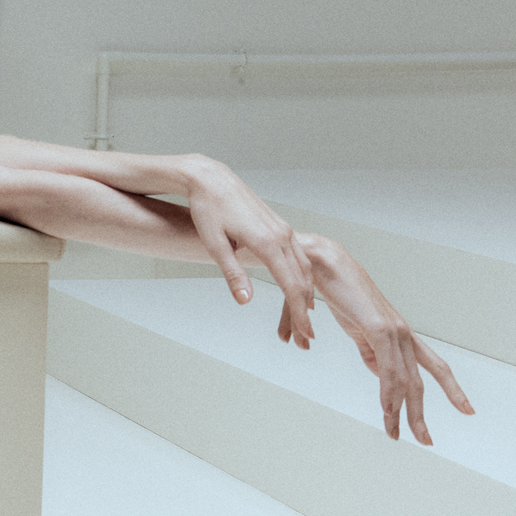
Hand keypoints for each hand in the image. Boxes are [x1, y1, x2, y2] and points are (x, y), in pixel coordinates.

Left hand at [178, 157, 318, 347]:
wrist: (211, 179)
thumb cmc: (207, 210)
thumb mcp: (215, 245)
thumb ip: (232, 274)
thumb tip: (245, 301)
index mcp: (267, 243)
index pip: (291, 285)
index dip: (299, 312)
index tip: (304, 333)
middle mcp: (282, 235)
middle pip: (302, 279)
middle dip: (305, 308)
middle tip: (308, 336)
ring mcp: (283, 229)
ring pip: (304, 266)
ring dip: (307, 292)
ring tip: (307, 316)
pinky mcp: (280, 226)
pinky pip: (299, 255)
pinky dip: (303, 275)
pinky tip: (301, 288)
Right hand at [299, 234, 476, 443]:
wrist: (318, 262)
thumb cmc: (330, 288)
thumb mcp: (349, 326)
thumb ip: (360, 348)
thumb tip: (351, 363)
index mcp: (396, 333)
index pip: (432, 365)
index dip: (451, 388)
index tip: (465, 409)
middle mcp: (401, 333)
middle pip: (424, 379)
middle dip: (424, 412)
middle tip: (427, 440)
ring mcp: (393, 331)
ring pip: (406, 381)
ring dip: (403, 412)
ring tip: (398, 434)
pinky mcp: (379, 330)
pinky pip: (388, 370)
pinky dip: (389, 394)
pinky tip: (388, 412)